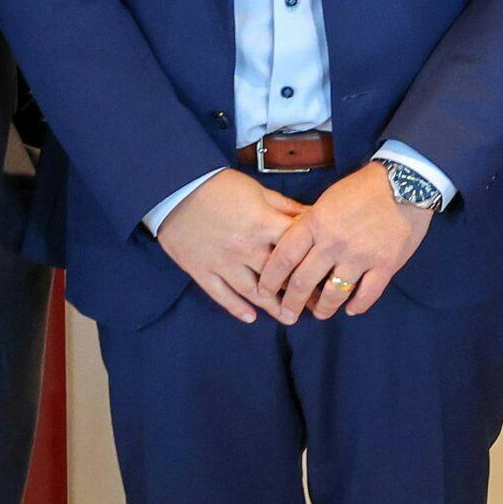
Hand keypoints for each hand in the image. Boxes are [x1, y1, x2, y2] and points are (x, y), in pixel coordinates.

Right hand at [157, 169, 305, 322]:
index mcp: (261, 224)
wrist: (173, 187)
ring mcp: (222, 262)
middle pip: (278, 276)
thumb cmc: (219, 185)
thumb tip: (313, 215)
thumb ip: (285, 207)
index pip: (295, 247)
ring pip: (252, 291)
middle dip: (299, 292)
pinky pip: (220, 294)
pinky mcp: (201, 270)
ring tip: (290, 318)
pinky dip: (236, 308)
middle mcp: (244, 248)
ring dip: (272, 306)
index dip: (313, 260)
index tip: (328, 272)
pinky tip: (251, 318)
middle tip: (316, 305)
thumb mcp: (258, 190)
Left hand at [257, 163, 433, 322]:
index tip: (265, 291)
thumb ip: (311, 223)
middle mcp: (333, 243)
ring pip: (333, 294)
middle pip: (303, 282)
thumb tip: (295, 247)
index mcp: (316, 223)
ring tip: (320, 314)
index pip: (283, 257)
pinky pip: (367, 294)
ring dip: (323, 309)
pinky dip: (357, 306)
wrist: (406, 182)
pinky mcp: (385, 265)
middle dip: (291, 302)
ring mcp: (360, 257)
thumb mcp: (328, 199)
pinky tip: (351, 309)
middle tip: (287, 314)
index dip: (271, 279)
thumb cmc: (364, 187)